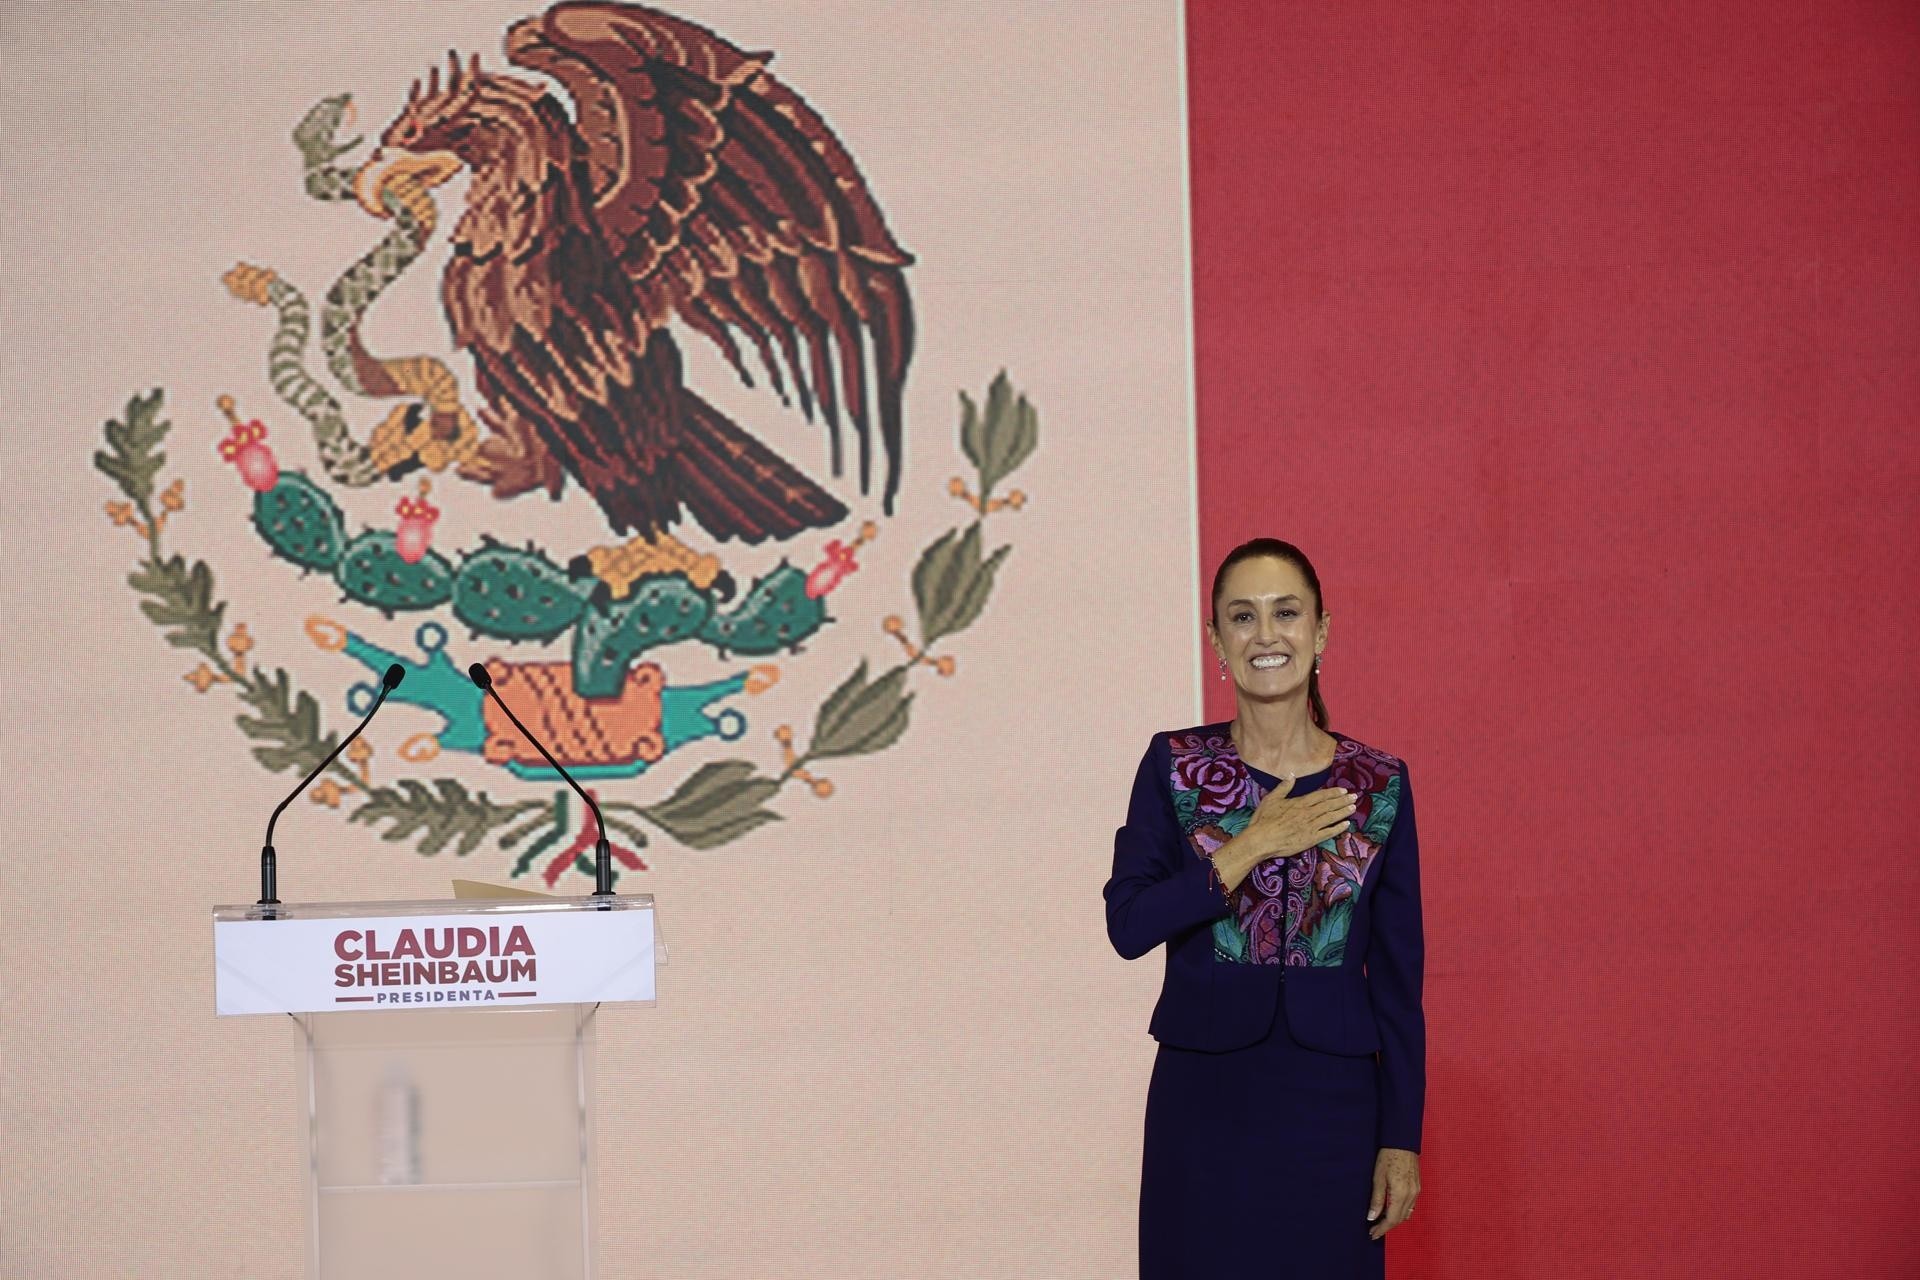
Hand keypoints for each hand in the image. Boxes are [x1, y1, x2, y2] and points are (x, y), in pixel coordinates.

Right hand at [1210, 779, 1357, 892]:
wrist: (1261, 840)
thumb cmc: (1264, 819)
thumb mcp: (1271, 799)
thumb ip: (1284, 787)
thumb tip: (1292, 775)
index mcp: (1300, 803)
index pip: (1321, 796)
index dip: (1333, 793)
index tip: (1343, 790)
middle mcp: (1308, 813)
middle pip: (1329, 805)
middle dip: (1343, 800)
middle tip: (1354, 797)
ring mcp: (1311, 826)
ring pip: (1331, 817)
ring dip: (1343, 812)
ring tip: (1353, 807)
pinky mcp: (1311, 839)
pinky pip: (1328, 833)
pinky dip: (1338, 828)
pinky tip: (1346, 824)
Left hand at [1367, 1147, 1419, 1239]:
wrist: (1403, 1142)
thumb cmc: (1388, 1157)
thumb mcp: (1378, 1177)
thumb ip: (1377, 1199)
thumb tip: (1372, 1217)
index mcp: (1401, 1195)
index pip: (1391, 1219)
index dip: (1381, 1229)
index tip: (1371, 1234)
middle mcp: (1411, 1196)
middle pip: (1399, 1219)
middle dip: (1386, 1227)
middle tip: (1373, 1231)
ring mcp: (1416, 1192)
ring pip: (1406, 1214)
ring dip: (1394, 1220)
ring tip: (1380, 1222)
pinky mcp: (1417, 1187)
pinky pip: (1410, 1206)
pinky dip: (1401, 1212)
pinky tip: (1392, 1210)